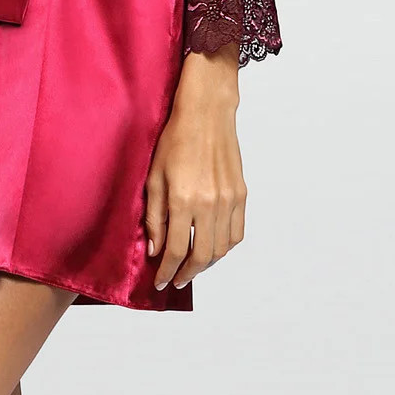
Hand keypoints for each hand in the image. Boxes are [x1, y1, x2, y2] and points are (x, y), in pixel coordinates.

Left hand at [144, 49, 246, 289]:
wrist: (206, 113)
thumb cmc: (174, 140)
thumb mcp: (154, 177)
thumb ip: (153, 216)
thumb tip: (155, 250)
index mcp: (183, 200)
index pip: (175, 250)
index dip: (167, 271)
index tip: (160, 282)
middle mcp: (209, 204)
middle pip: (201, 256)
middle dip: (186, 274)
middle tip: (176, 280)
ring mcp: (228, 200)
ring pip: (221, 249)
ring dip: (206, 264)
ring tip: (192, 266)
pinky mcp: (241, 195)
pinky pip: (236, 234)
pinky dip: (225, 248)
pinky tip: (212, 248)